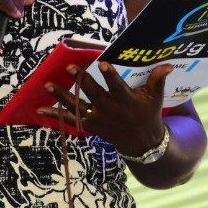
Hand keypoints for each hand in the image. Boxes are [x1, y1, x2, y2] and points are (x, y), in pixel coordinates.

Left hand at [37, 61, 172, 155]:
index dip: (111, 76)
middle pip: (94, 95)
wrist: (142, 143)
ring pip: (77, 107)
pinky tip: (40, 108)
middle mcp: (110, 110)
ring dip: (61, 96)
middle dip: (82, 81)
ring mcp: (98, 119)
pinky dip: (55, 115)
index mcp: (127, 101)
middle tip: (71, 68)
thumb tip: (167, 64)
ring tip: (47, 85)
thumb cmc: (148, 114)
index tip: (104, 63)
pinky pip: (70, 120)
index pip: (118, 87)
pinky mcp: (90, 125)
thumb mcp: (155, 98)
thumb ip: (157, 80)